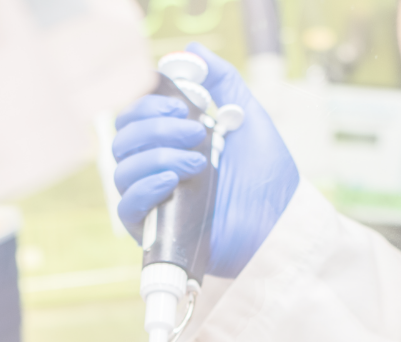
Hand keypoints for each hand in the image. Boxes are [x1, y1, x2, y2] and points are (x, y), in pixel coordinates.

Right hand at [113, 42, 298, 278]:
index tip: (182, 106)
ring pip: (124, 170)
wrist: (277, 224)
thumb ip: (221, 81)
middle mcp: (157, 169)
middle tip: (195, 134)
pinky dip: (144, 188)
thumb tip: (191, 52)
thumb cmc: (266, 177)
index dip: (149, 105)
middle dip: (156, 128)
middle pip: (124, 140)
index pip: (134, 117)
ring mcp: (154, 200)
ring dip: (157, 157)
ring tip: (196, 162)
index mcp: (172, 142)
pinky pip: (127, 206)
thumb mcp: (247, 117)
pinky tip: (171, 181)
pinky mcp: (154, 230)